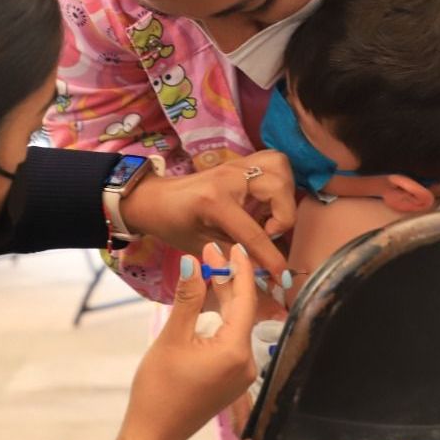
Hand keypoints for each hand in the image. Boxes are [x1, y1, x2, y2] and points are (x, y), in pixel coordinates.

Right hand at [110, 243, 257, 439]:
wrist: (154, 433)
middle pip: (242, 311)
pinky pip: (232, 340)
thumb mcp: (172, 337)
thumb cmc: (159, 387)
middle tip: (211, 252)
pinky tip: (210, 303)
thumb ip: (188, 298)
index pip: (245, 299)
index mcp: (236, 351)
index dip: (238, 269)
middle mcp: (247, 362)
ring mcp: (242, 373)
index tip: (230, 246)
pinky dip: (222, 319)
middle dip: (228, 281)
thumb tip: (194, 261)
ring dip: (224, 299)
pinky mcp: (232, 379)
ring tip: (209, 271)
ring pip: (237, 325)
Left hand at [120, 150, 294, 285]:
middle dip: (283, 215)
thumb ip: (234, 259)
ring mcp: (236, 165)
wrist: (155, 198)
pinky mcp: (240, 163)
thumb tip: (265, 274)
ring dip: (284, 194)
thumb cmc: (172, 223)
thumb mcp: (200, 247)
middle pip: (277, 187)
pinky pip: (273, 162)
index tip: (283, 277)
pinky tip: (267, 202)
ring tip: (270, 214)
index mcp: (215, 201)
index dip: (272, 259)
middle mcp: (229, 177)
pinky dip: (279, 181)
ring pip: (279, 167)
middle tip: (268, 232)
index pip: (254, 232)